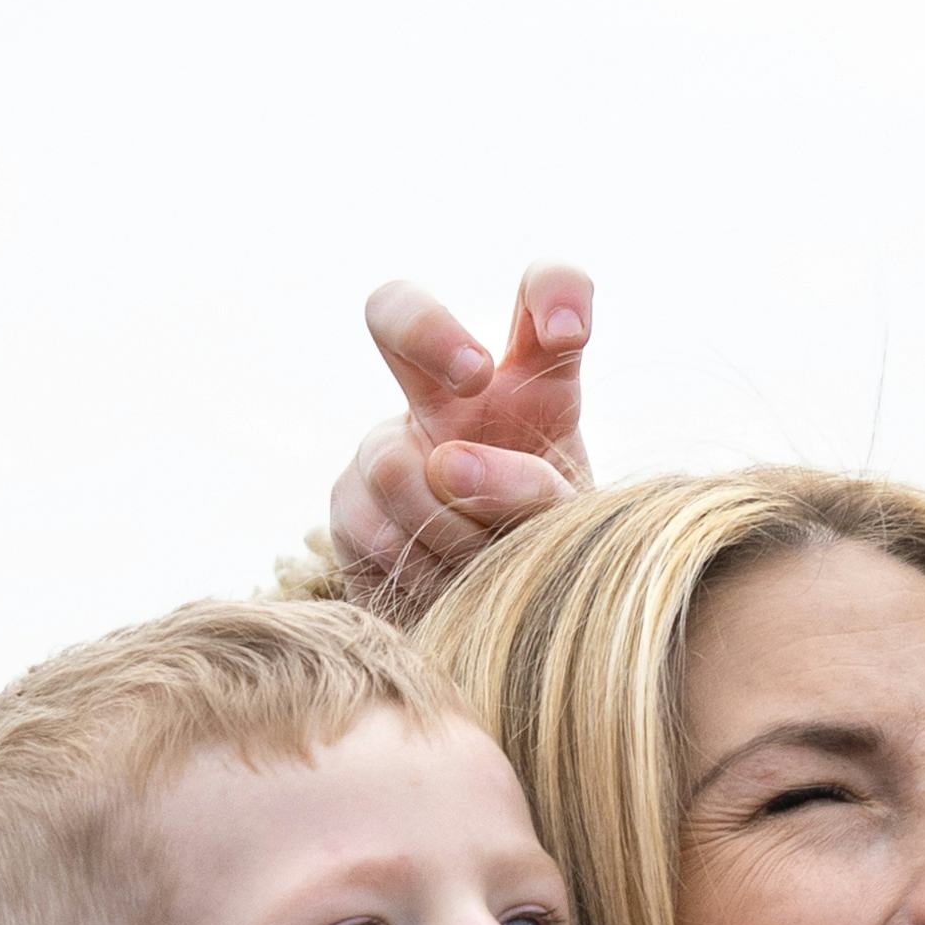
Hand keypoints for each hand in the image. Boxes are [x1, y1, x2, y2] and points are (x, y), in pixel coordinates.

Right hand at [321, 266, 600, 614]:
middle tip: (474, 375)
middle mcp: (448, 396)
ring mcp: (389, 442)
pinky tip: (447, 586)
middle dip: (428, 330)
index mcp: (533, 384)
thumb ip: (534, 489)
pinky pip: (369, 521)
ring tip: (485, 564)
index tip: (570, 336)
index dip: (554, 290)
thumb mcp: (576, 525)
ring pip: (395, 459)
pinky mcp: (348, 500)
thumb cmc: (555, 563)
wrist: (500, 634)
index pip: (543, 293)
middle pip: (397, 309)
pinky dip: (418, 566)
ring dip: (449, 526)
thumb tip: (447, 464)